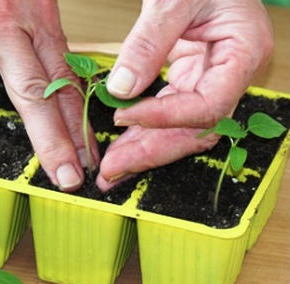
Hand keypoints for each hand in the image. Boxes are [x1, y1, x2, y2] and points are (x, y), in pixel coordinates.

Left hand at [96, 0, 272, 190]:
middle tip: (111, 172)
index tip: (125, 117)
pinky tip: (119, 145)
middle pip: (194, 131)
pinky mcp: (187, 78)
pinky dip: (142, 130)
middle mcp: (228, 76)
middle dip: (150, 153)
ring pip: (178, 130)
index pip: (208, 106)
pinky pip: (166, 113)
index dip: (166, 119)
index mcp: (242, 54)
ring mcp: (208, 80)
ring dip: (143, 150)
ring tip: (110, 171)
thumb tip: (121, 89)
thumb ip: (149, 42)